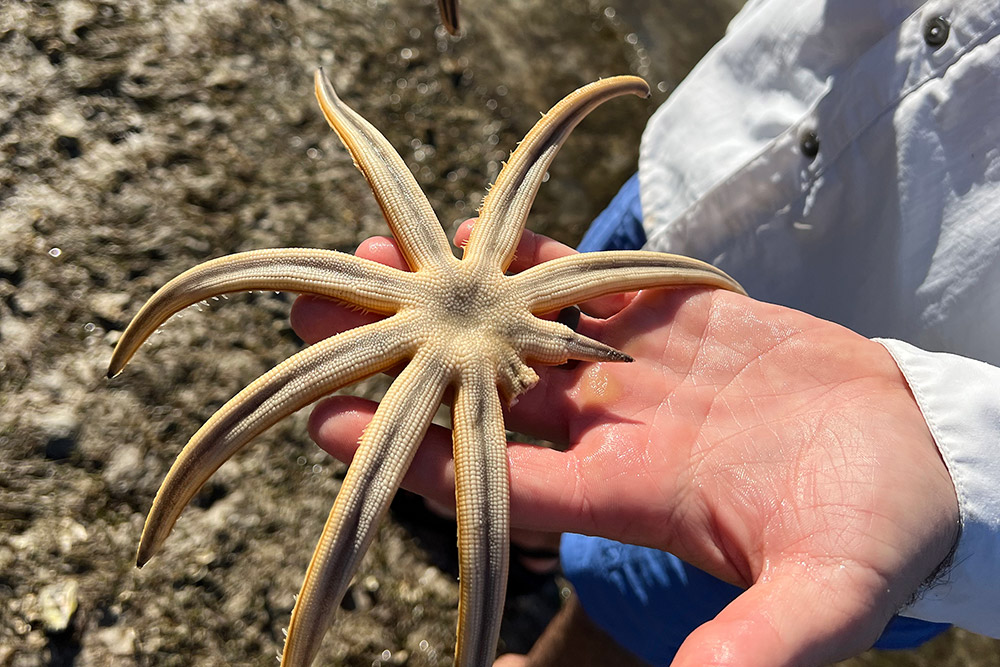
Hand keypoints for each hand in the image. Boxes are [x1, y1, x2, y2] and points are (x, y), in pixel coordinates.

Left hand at [290, 223, 958, 666]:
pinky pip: (583, 286)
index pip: (499, 475)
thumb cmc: (879, 524)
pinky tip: (468, 236)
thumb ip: (764, 641)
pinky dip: (529, 259)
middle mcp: (613, 433)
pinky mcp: (670, 320)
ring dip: (446, 299)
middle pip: (483, 395)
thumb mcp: (832, 589)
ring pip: (520, 332)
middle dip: (400, 361)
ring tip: (363, 259)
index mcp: (631, 495)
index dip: (417, 452)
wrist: (916, 452)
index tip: (333, 419)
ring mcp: (637, 373)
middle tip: (312, 321)